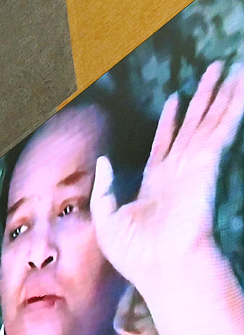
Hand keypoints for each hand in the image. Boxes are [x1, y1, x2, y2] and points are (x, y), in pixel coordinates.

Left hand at [92, 61, 242, 294]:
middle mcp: (177, 173)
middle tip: (216, 70)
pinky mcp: (207, 166)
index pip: (165, 145)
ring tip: (232, 66)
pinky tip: (239, 88)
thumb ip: (103, 189)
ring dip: (222, 93)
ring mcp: (194, 168)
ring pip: (210, 121)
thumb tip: (103, 161)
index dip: (170, 121)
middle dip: (204, 98)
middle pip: (194, 126)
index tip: (175, 98)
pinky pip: (221, 130)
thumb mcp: (106, 219)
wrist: (160, 267)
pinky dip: (231, 108)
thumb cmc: (134, 255)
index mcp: (155, 185)